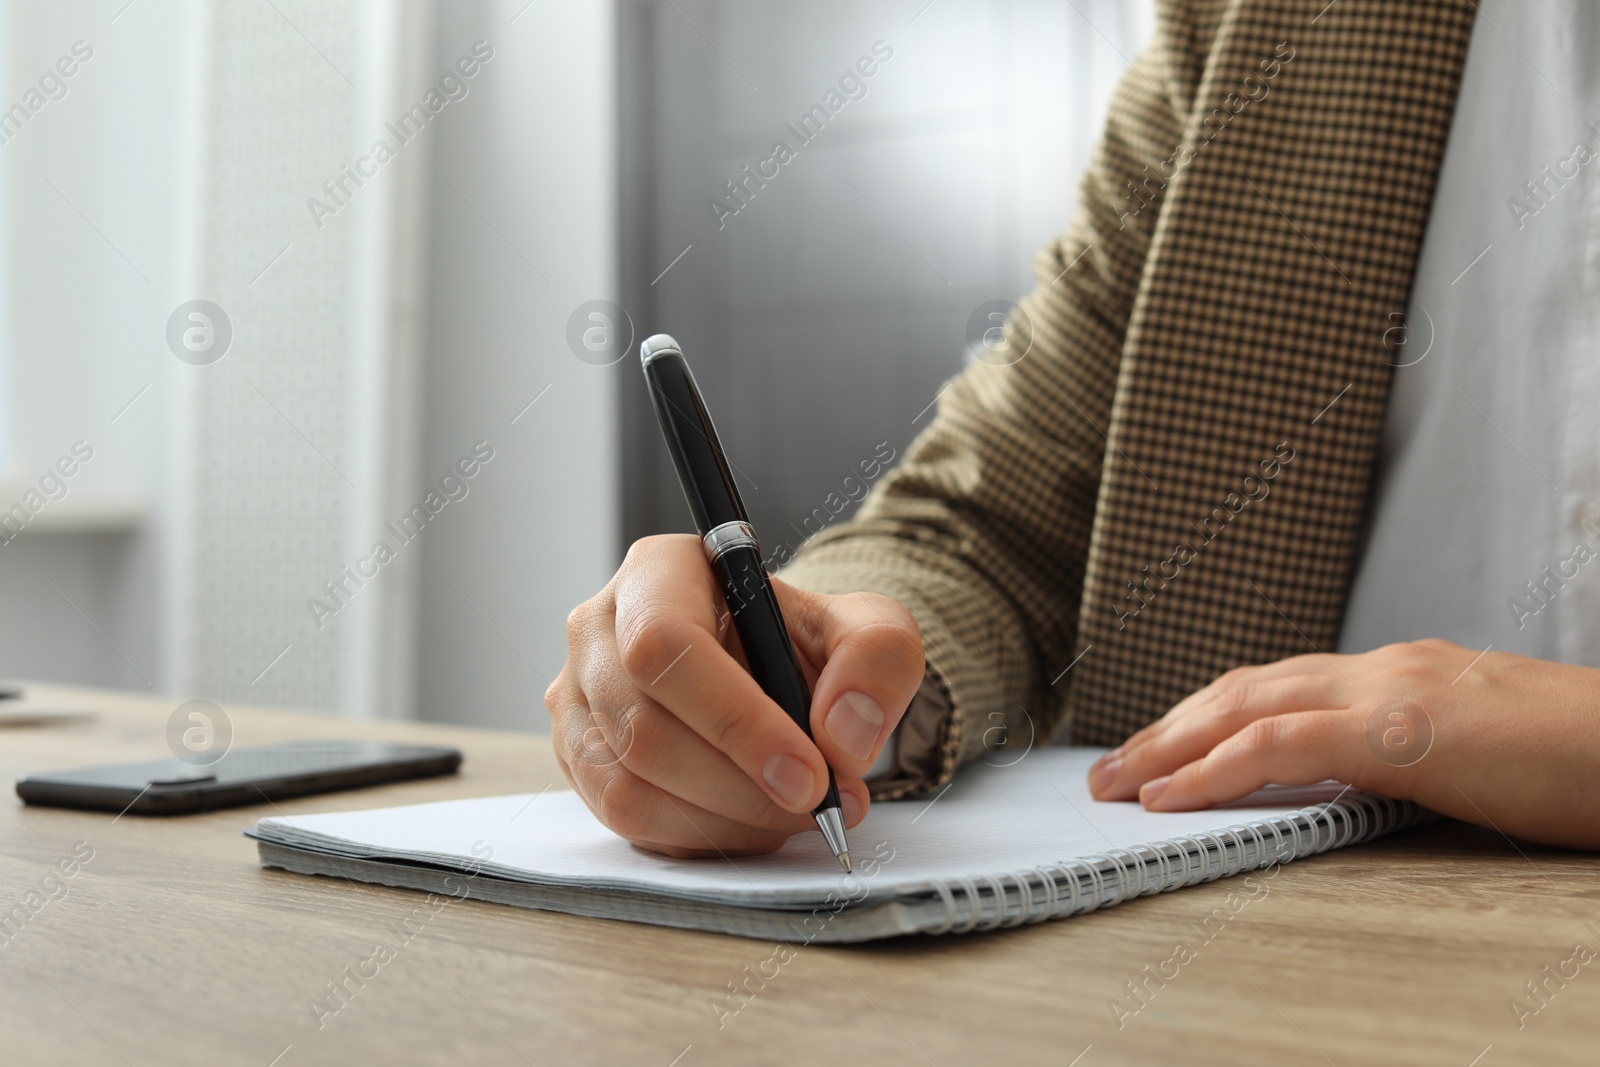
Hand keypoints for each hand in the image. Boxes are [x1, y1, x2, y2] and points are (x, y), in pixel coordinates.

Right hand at [547, 535, 923, 857]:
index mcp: (659, 572)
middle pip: (645, 729)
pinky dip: (699, 837)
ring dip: (725, 821)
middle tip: (819, 805)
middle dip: (742, 787)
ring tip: (792, 813)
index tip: (809, 775)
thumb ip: (876, 660)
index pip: (666, 644)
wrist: (772, 673)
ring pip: (628, 787)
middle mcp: (598, 630)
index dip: (736, 720)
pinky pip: (624, 822)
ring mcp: (578, 698)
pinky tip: (750, 819)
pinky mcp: (577, 760)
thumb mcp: (868, 628)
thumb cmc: (803, 644)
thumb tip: (841, 735)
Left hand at [1086, 639, 1599, 849]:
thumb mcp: (1471, 753)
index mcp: (1396, 675)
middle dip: (1166, 729)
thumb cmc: (1576, 760)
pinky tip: (1169, 795)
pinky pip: (1283, 744)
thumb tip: (1353, 781)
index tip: (1157, 753)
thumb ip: (1405, 754)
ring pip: (1246, 706)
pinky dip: (1215, 768)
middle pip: (1242, 689)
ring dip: (1168, 746)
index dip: (1205, 718)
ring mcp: (1390, 692)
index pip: (1276, 686)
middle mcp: (1382, 670)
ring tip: (1114, 783)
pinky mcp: (1404, 730)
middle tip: (1107, 770)